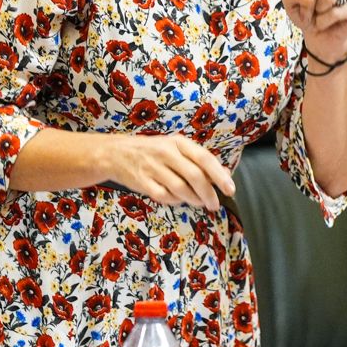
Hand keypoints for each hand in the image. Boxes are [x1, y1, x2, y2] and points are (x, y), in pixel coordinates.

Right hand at [109, 133, 234, 210]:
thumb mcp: (174, 147)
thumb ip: (197, 159)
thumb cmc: (152, 150)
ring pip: (181, 189)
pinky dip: (175, 201)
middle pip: (194, 176)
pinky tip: (179, 199)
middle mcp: (166, 152)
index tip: (230, 189)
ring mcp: (153, 168)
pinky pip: (165, 196)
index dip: (219, 175)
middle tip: (215, 204)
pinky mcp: (143, 182)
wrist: (116, 153)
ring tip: (200, 203)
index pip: (204, 158)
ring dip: (194, 199)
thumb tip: (224, 173)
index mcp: (177, 142)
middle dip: (209, 194)